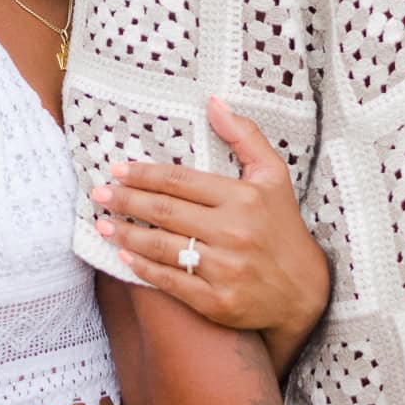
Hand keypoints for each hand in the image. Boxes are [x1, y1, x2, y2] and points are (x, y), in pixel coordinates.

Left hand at [89, 97, 329, 354]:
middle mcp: (234, 232)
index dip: (144, 174)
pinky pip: (172, 282)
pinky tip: (125, 255)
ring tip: (103, 224)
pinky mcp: (218, 302)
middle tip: (99, 194)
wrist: (305, 292)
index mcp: (243, 198)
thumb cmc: (283, 227)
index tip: (118, 170)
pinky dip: (144, 269)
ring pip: (162, 247)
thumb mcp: (274, 176)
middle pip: (165, 212)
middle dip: (126, 201)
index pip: (180, 181)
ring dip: (127, 234)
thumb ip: (245, 136)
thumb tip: (213, 102)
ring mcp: (225, 270)